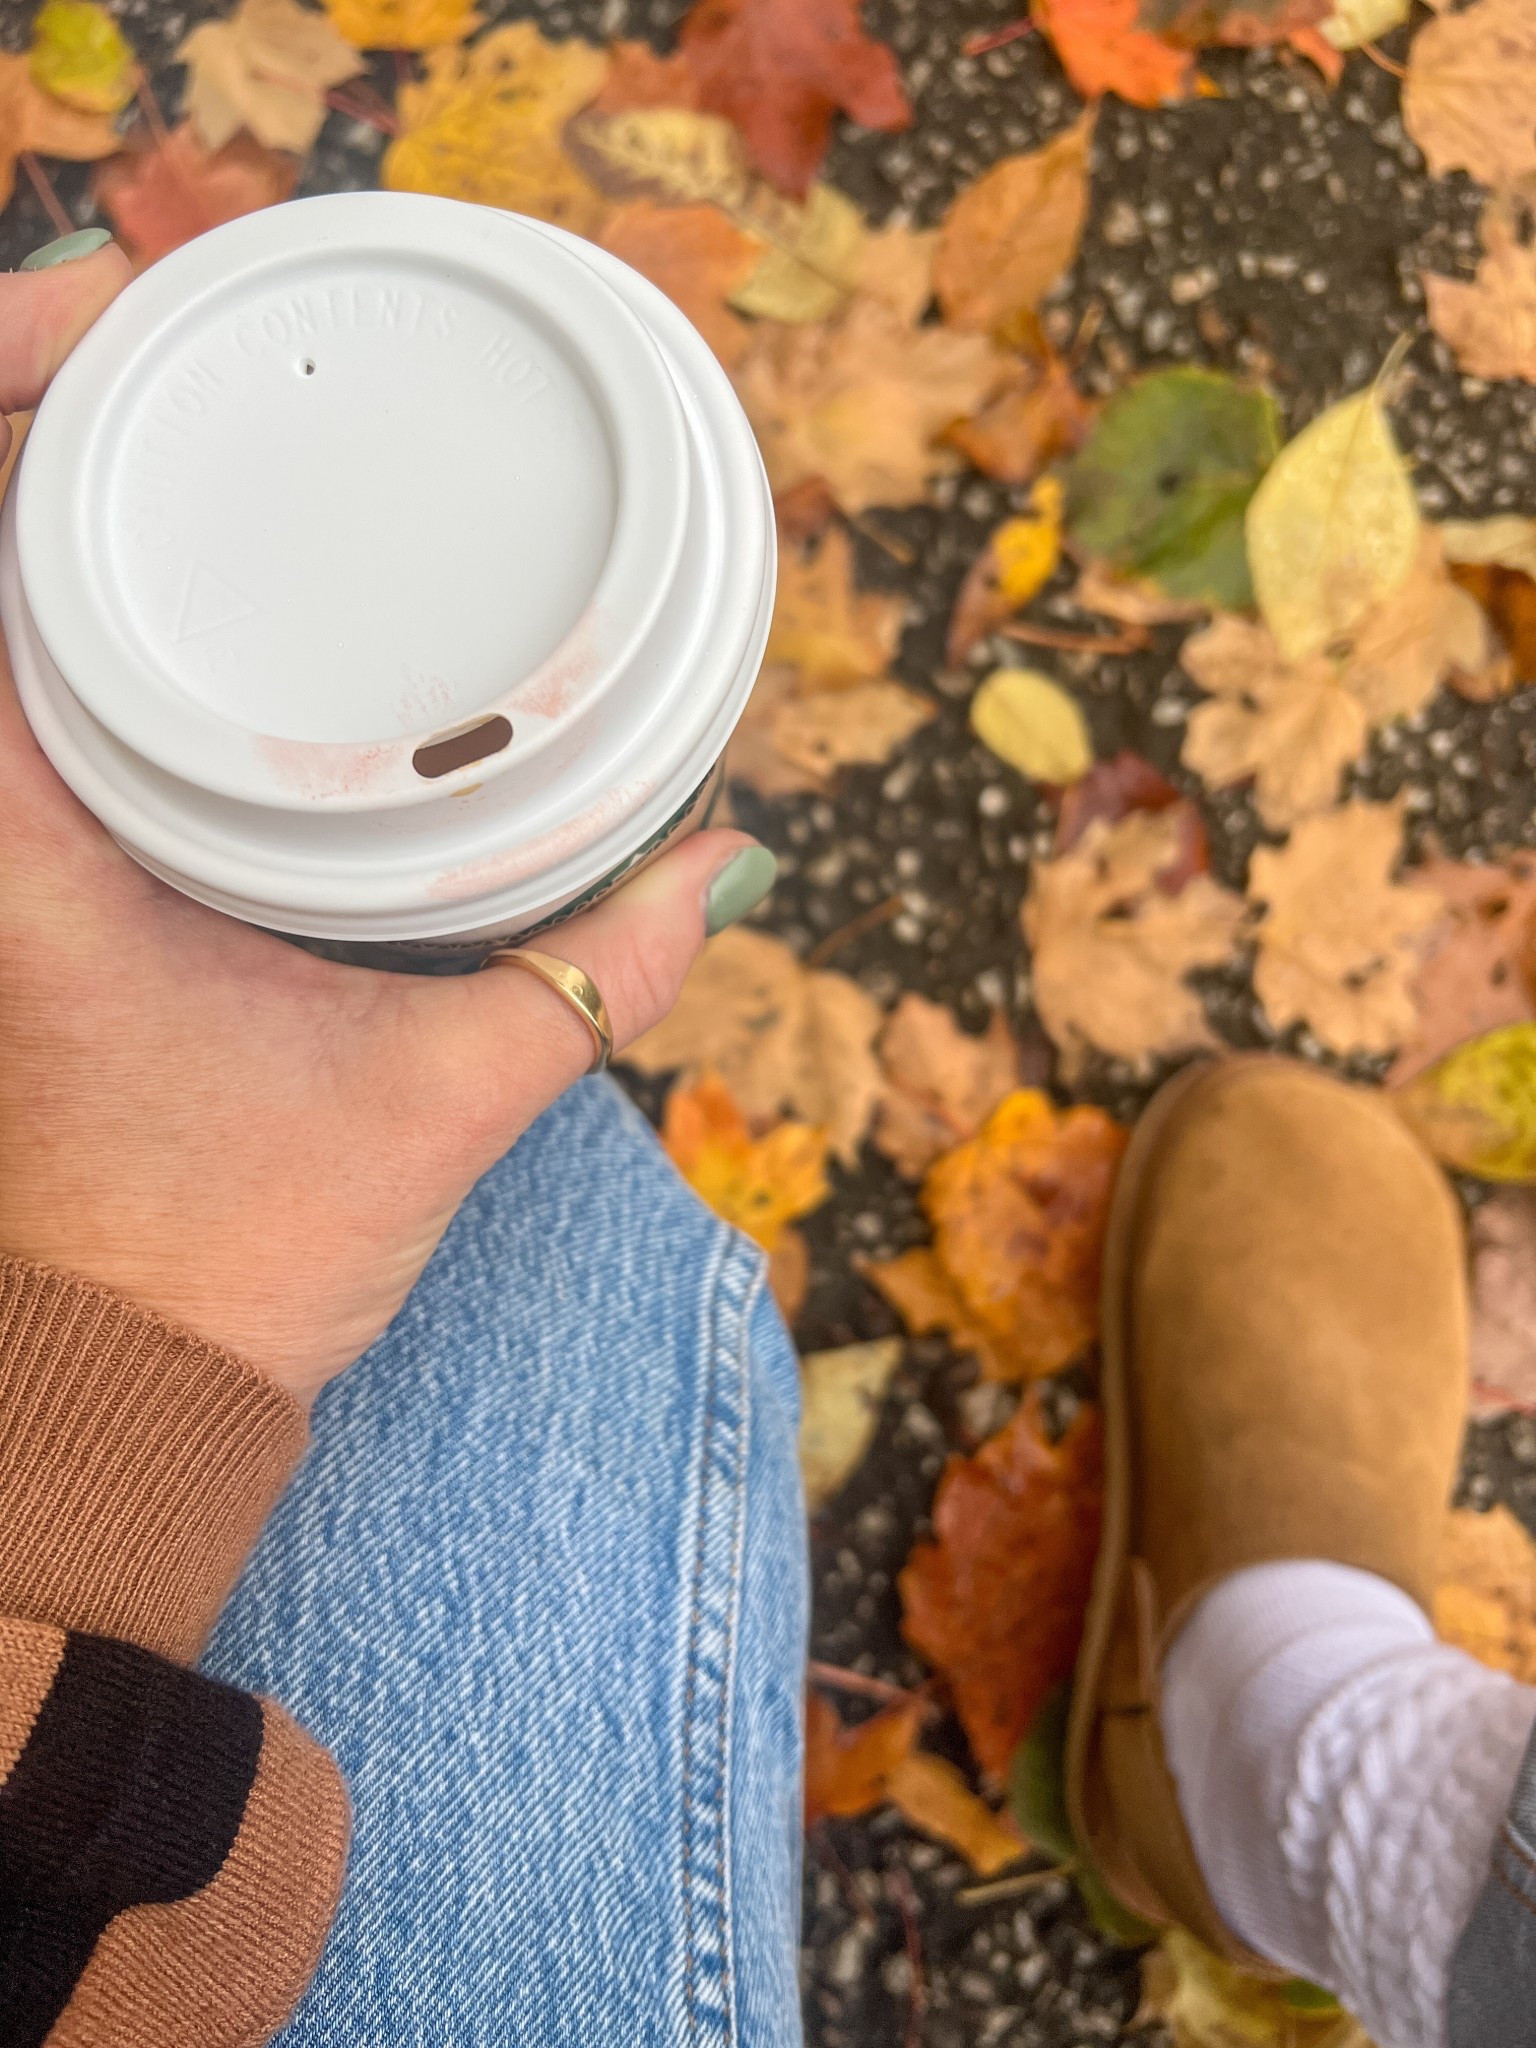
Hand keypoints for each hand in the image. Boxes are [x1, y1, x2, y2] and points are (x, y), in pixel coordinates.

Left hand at [0, 240, 771, 1406]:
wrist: (131, 1387)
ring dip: (51, 521)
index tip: (115, 313)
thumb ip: (591, 980)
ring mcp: (5, 869)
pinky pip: (31, 715)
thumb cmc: (236, 1262)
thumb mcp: (440, 1104)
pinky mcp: (36, 903)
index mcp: (29, 852)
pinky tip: (174, 602)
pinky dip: (70, 627)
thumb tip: (718, 861)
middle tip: (160, 333)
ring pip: (1, 638)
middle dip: (37, 424)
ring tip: (169, 429)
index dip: (15, 397)